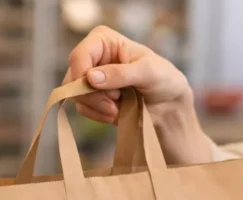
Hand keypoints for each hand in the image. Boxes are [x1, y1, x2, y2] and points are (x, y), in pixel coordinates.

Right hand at [64, 25, 192, 124]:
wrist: (169, 104)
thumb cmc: (163, 79)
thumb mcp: (147, 72)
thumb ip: (120, 74)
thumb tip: (90, 78)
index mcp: (103, 41)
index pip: (79, 56)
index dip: (82, 75)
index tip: (100, 90)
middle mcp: (93, 57)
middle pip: (73, 78)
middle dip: (92, 95)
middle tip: (115, 101)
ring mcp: (90, 79)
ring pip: (75, 96)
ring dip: (97, 106)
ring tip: (119, 107)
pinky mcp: (92, 98)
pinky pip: (83, 109)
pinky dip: (98, 115)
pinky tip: (116, 113)